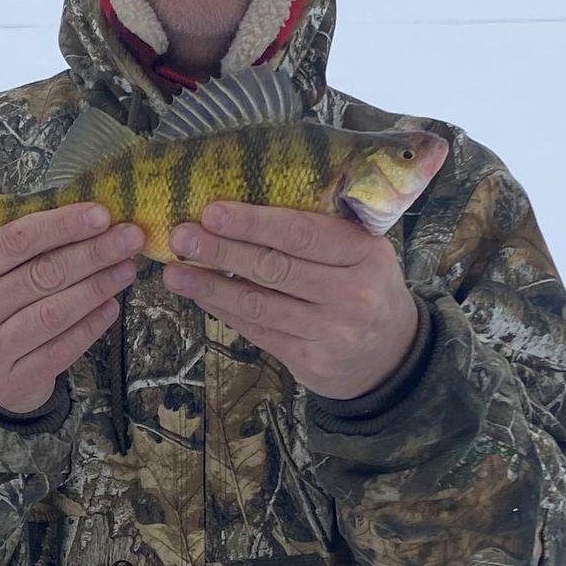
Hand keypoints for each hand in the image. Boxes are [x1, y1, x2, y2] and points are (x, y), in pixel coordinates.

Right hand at [0, 202, 142, 415]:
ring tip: (127, 269)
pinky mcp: (11, 381)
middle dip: (92, 253)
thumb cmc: (0, 306)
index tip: (102, 214)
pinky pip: (61, 349)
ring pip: (53, 313)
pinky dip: (91, 326)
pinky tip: (112, 306)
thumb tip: (94, 218)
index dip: (61, 225)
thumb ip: (32, 246)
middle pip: (40, 275)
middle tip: (130, 238)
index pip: (15, 241)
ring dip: (97, 287)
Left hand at [164, 201, 419, 399]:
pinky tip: (200, 294)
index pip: (302, 234)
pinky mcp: (309, 360)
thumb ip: (320, 230)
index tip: (212, 210)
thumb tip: (246, 204)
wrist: (391, 353)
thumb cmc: (365, 284)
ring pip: (259, 304)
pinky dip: (224, 311)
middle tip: (181, 236)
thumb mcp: (361, 250)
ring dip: (211, 285)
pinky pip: (257, 331)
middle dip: (221, 251)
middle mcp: (350, 293)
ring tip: (174, 271)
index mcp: (364, 253)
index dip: (254, 223)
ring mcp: (329, 331)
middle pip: (274, 268)